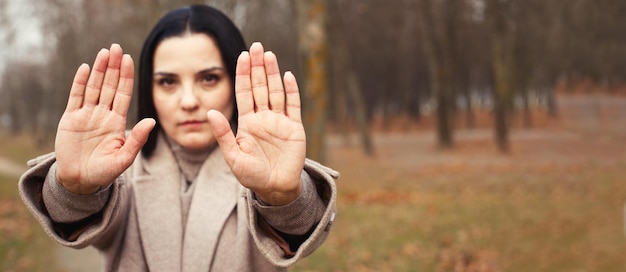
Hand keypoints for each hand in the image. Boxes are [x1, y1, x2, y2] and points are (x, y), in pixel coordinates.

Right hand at [55, 44, 154, 193]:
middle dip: (113, 67)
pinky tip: (84, 68)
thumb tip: (152, 121)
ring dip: (98, 69)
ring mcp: (86, 115)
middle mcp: (103, 114)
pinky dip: (79, 83)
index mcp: (117, 121)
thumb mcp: (124, 157)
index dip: (126, 77)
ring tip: (104, 52)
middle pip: (109, 85)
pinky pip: (75, 97)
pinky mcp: (70, 119)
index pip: (123, 94)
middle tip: (116, 47)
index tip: (129, 59)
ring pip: (93, 87)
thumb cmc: (105, 172)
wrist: (80, 181)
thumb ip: (137, 139)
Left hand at [207, 42, 305, 205]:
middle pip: (260, 87)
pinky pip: (293, 105)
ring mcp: (280, 121)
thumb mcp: (233, 156)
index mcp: (247, 122)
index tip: (241, 56)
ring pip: (276, 91)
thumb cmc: (252, 175)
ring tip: (269, 55)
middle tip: (256, 46)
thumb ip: (223, 134)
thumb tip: (210, 112)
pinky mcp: (294, 128)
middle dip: (257, 67)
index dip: (243, 74)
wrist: (275, 188)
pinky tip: (287, 76)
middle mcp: (263, 118)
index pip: (244, 93)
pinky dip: (291, 91)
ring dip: (273, 73)